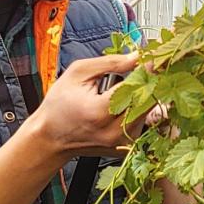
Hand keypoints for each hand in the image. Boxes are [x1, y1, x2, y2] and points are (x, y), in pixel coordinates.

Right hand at [26, 53, 141, 156]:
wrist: (51, 137)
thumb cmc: (59, 105)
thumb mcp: (78, 73)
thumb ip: (110, 63)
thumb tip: (137, 56)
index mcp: (98, 112)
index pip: (134, 87)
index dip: (145, 70)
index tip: (152, 59)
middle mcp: (112, 131)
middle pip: (146, 101)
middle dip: (148, 82)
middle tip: (144, 69)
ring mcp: (120, 142)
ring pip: (147, 112)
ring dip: (142, 96)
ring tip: (124, 88)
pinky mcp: (125, 147)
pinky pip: (142, 123)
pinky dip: (138, 109)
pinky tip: (123, 103)